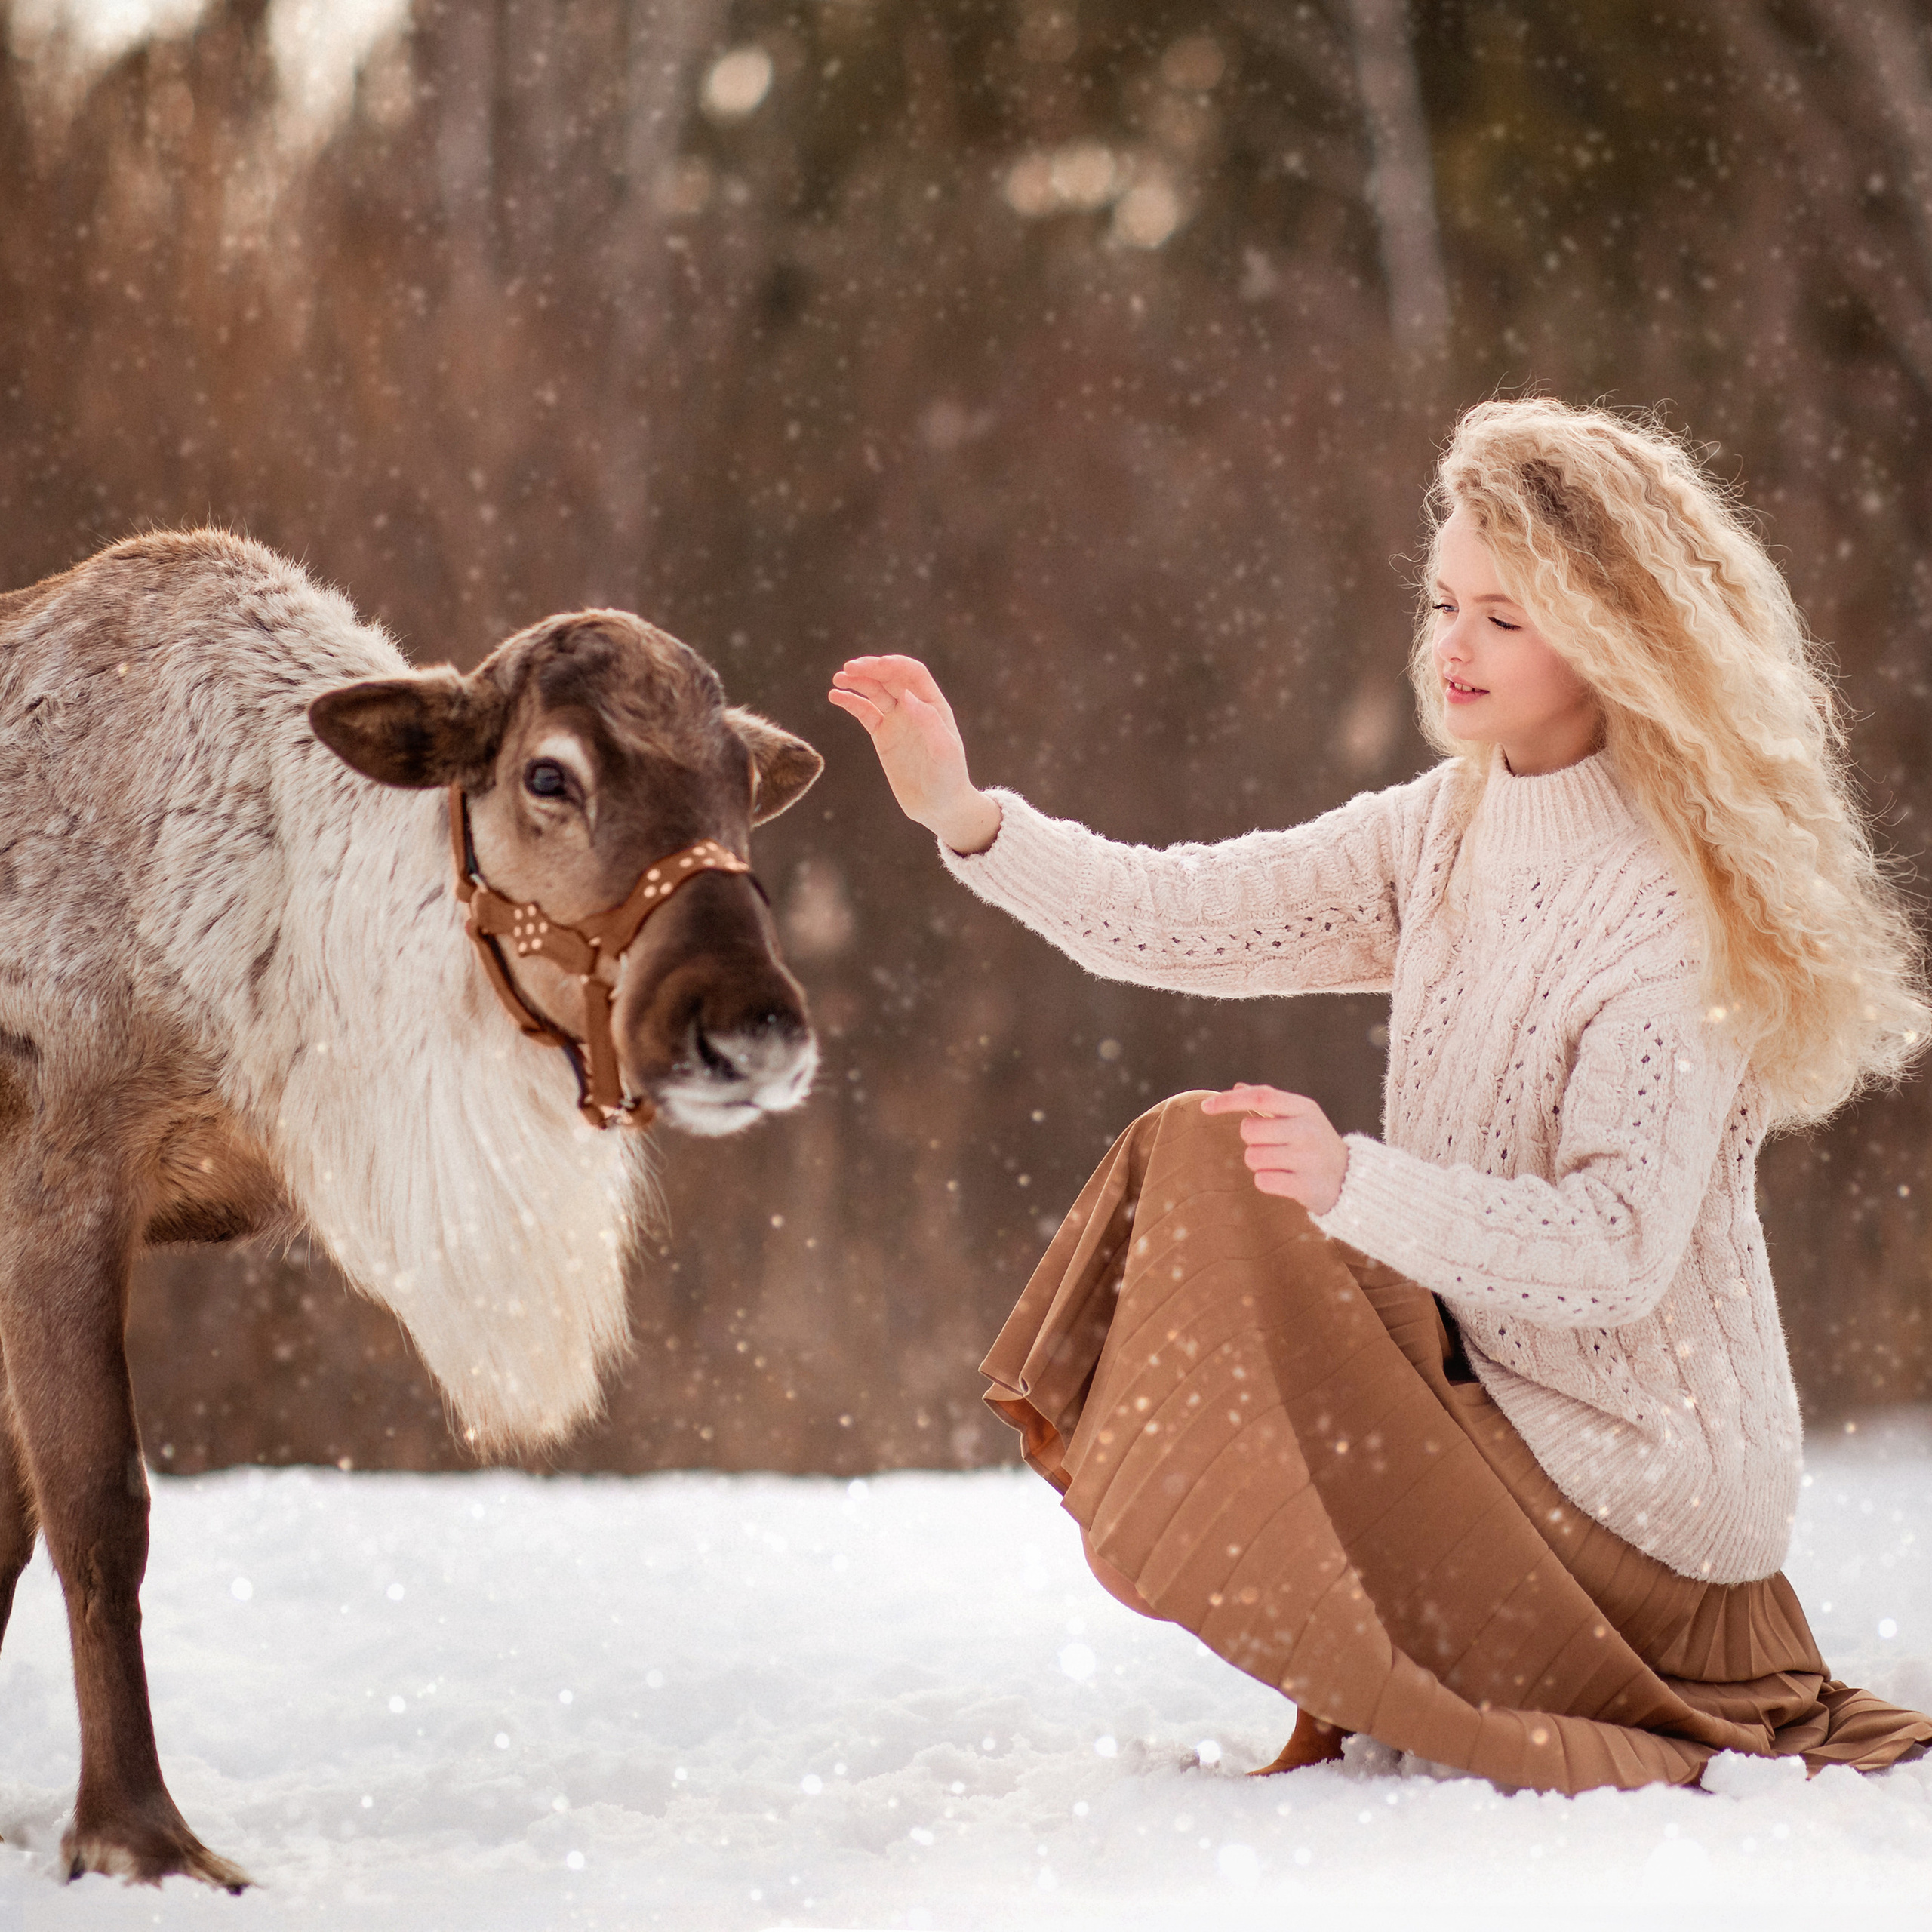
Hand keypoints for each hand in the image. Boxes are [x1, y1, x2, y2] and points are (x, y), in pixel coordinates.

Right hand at [829, 654, 1001, 853]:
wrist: (939, 806)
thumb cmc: (949, 779)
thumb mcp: (944, 752)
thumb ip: (928, 722)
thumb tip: (906, 696)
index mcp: (933, 705)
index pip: (912, 673)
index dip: (893, 664)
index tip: (874, 665)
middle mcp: (914, 708)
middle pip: (890, 678)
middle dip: (870, 669)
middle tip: (848, 668)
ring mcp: (897, 721)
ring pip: (874, 692)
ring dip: (857, 681)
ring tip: (838, 678)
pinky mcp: (883, 736)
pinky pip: (864, 712)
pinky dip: (850, 702)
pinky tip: (835, 696)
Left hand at [1201, 1084, 1348, 1214]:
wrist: (1351, 1179)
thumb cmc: (1315, 1143)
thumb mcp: (1300, 1116)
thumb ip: (1270, 1102)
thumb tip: (1238, 1087)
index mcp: (1304, 1108)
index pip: (1259, 1097)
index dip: (1228, 1100)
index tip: (1205, 1106)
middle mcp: (1307, 1130)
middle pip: (1249, 1131)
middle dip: (1251, 1141)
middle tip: (1272, 1146)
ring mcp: (1307, 1159)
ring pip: (1252, 1158)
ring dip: (1260, 1163)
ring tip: (1283, 1164)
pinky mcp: (1305, 1186)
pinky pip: (1262, 1181)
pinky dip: (1267, 1182)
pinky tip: (1286, 1180)